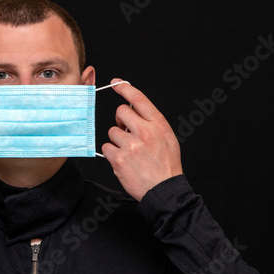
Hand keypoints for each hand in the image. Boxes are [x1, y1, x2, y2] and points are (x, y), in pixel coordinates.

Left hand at [102, 79, 182, 200]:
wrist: (164, 190)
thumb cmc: (166, 164)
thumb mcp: (166, 137)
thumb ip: (151, 122)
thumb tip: (132, 111)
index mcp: (158, 125)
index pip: (139, 99)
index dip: (125, 88)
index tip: (116, 83)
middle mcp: (145, 132)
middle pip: (121, 112)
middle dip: (121, 120)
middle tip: (127, 132)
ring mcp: (131, 145)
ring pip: (112, 131)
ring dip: (117, 141)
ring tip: (129, 153)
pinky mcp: (119, 159)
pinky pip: (106, 147)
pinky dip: (112, 154)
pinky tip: (123, 161)